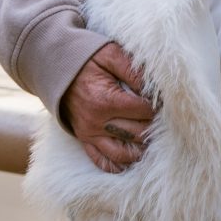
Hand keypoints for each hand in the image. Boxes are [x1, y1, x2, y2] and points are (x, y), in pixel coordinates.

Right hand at [62, 43, 155, 172]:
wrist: (56, 68)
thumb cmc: (87, 60)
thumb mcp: (110, 55)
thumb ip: (133, 69)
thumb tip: (156, 87)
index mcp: (105, 100)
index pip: (143, 111)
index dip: (158, 106)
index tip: (164, 102)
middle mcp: (97, 122)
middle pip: (137, 133)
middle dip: (154, 127)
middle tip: (163, 121)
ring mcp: (89, 134)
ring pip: (123, 154)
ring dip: (141, 150)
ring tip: (152, 140)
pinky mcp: (84, 139)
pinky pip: (102, 162)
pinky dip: (118, 165)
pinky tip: (132, 160)